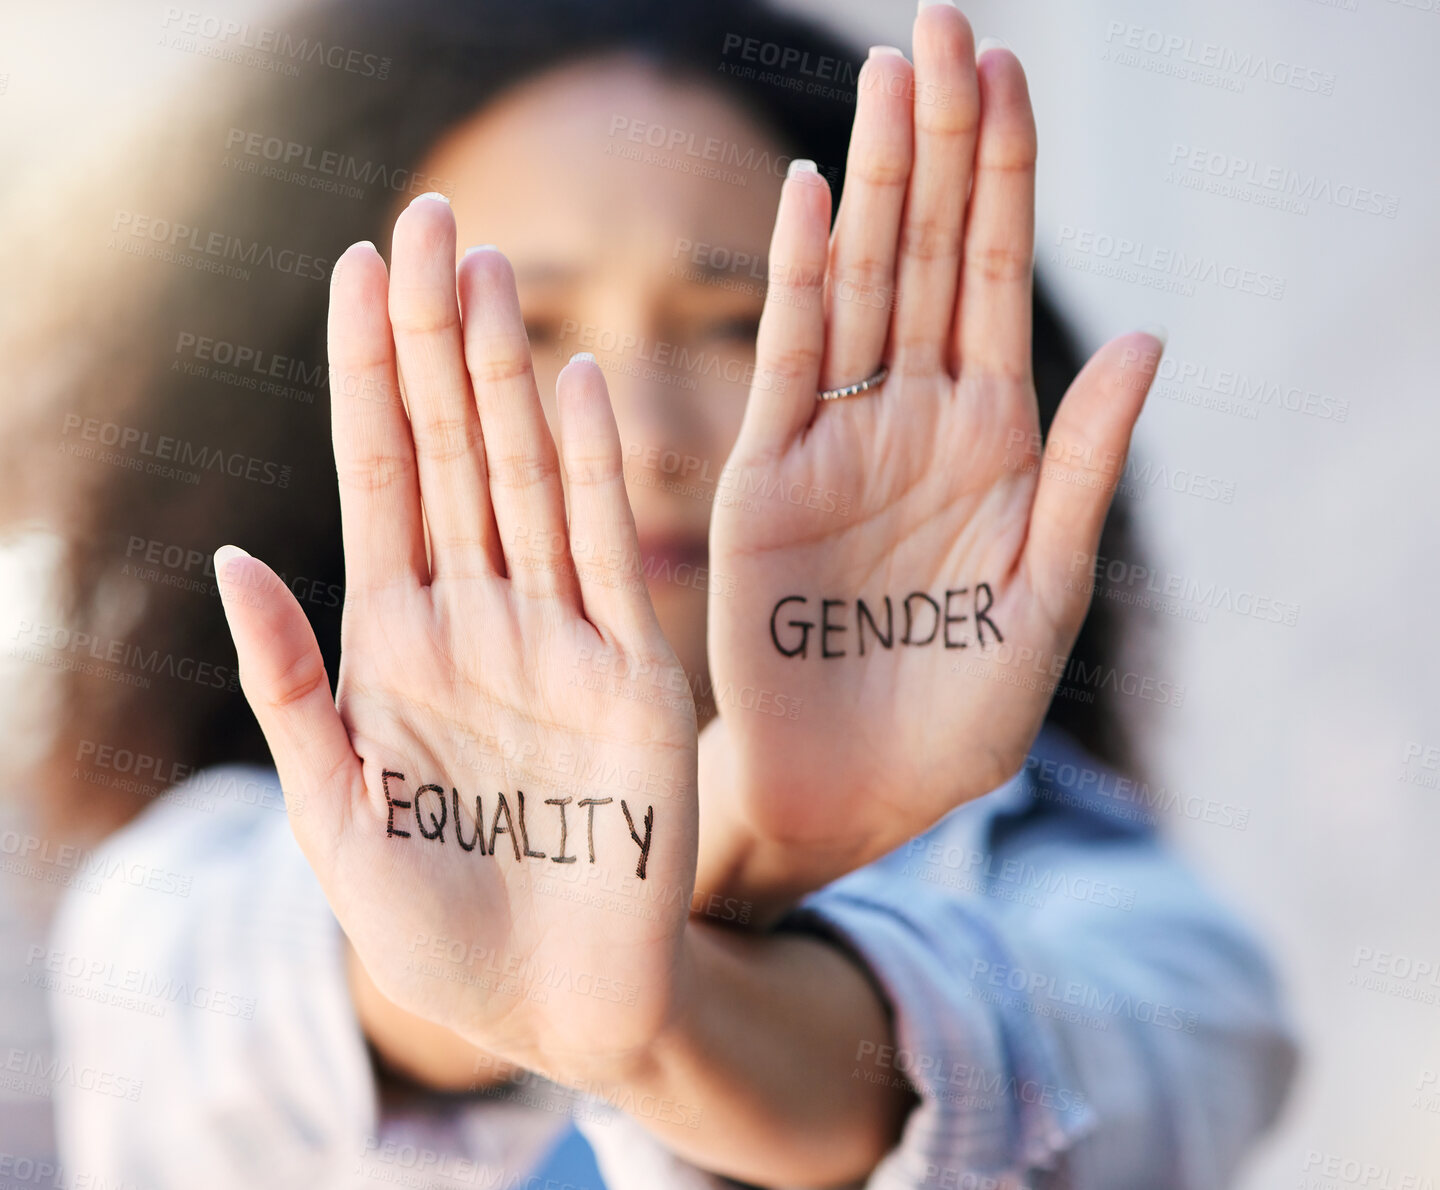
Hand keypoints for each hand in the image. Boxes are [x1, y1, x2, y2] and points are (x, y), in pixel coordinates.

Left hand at [215, 196, 697, 1079]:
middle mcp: (477, 618)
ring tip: (487, 271)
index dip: (364, 376)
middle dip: (434, 337)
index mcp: (394, 643)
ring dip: (507, 377)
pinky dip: (597, 473)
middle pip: (452, 451)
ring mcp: (559, 640)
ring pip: (528, 480)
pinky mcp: (634, 680)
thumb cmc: (433, 929)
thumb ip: (291, 686)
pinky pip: (610, 559)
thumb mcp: (333, 812)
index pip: (378, 478)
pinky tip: (576, 386)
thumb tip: (232, 555)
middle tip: (429, 215)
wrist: (552, 1013)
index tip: (354, 268)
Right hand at [702, 9, 1164, 914]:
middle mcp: (914, 419)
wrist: (848, 792)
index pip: (998, 278)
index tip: (1009, 67)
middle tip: (940, 24)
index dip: (1006, 174)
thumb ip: (1087, 469)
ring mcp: (837, 440)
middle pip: (928, 252)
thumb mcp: (1044, 597)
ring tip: (888, 74)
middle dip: (941, 140)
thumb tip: (1147, 337)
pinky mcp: (768, 478)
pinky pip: (787, 364)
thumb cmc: (952, 717)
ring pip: (860, 284)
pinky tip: (813, 200)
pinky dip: (799, 284)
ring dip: (877, 182)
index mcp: (995, 441)